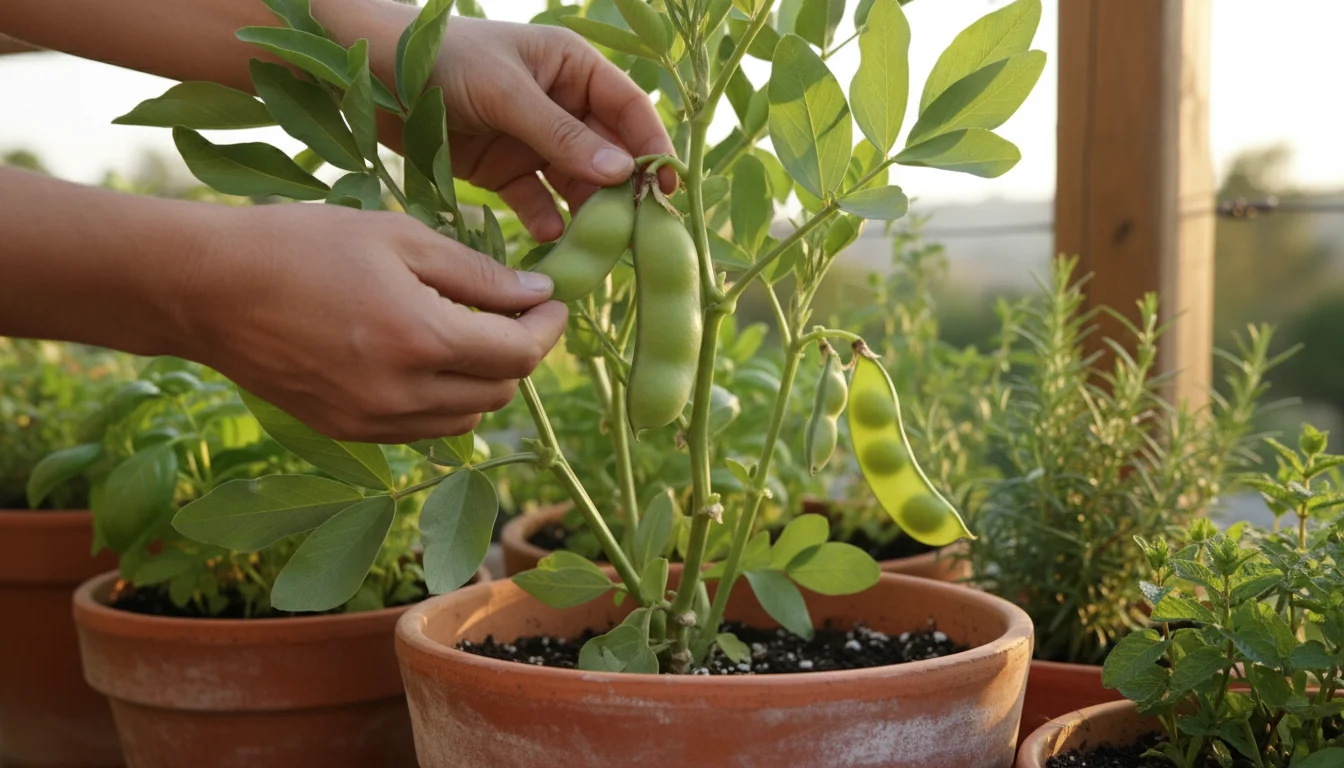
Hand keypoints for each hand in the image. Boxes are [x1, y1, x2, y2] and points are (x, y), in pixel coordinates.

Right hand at [177, 203, 566, 443]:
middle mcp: (403, 394)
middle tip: (514, 311)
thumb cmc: (303, 245)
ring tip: (469, 334)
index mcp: (422, 339)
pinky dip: (443, 402)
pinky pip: (423, 430)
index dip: (548, 328)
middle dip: (519, 352)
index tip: (553, 301)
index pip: (520, 354)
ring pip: (467, 419)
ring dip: (484, 381)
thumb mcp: (399, 238)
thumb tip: (537, 295)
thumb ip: (476, 273)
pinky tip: (426, 360)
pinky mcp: (348, 433)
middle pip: (500, 391)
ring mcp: (373, 422)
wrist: (208, 289)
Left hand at [432, 18, 675, 241]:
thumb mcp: (505, 92)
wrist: (370, 77)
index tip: (667, 187)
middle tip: (637, 228)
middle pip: (608, 153)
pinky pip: (536, 200)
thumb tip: (622, 173)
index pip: (629, 110)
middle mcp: (562, 105)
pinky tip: (550, 238)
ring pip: (576, 183)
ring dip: (587, 213)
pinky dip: (545, 220)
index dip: (653, 147)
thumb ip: (561, 135)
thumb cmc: (442, 61)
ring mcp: (534, 141)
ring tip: (596, 244)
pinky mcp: (505, 171)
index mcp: (572, 69)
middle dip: (623, 190)